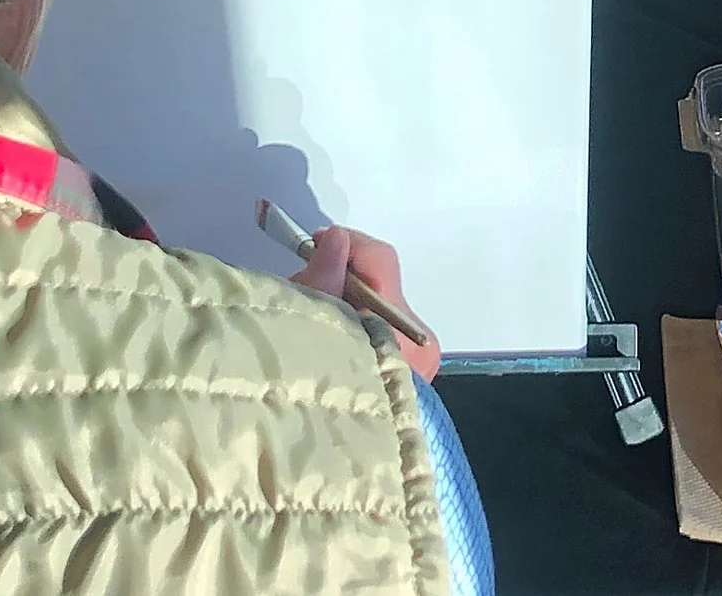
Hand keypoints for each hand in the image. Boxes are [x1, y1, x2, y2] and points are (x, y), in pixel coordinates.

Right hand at [293, 223, 442, 382]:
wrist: (330, 484)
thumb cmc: (318, 398)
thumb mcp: (310, 329)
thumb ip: (324, 280)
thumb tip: (337, 238)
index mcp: (404, 330)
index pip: (380, 262)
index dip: (345, 246)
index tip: (310, 246)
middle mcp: (419, 347)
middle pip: (376, 289)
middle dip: (338, 282)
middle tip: (301, 295)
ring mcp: (414, 368)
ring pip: (372, 314)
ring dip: (341, 310)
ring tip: (308, 332)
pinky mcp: (401, 384)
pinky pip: (372, 340)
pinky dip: (347, 334)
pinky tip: (321, 351)